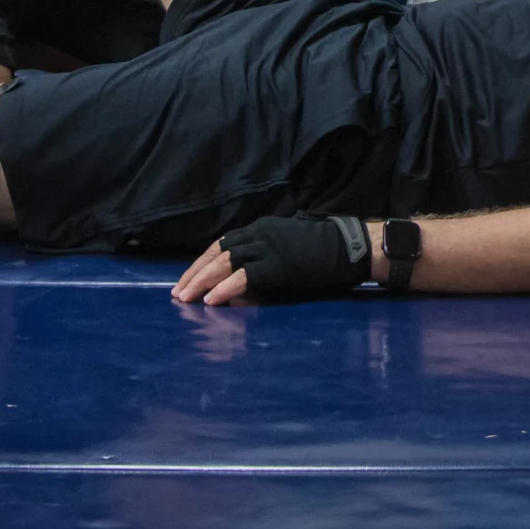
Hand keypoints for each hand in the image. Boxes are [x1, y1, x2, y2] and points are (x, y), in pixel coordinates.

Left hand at [174, 215, 366, 303]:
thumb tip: (246, 275)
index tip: (188, 278)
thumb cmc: (324, 249)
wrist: (351, 247)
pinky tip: (211, 300)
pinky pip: (243, 277)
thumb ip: (266, 254)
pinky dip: (224, 289)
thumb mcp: (288, 245)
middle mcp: (259, 234)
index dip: (203, 262)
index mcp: (260, 228)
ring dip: (201, 281)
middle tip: (178, 293)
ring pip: (224, 263)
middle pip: (217, 252)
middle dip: (194, 273)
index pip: (222, 244)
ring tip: (186, 298)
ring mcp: (267, 248)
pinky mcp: (277, 265)